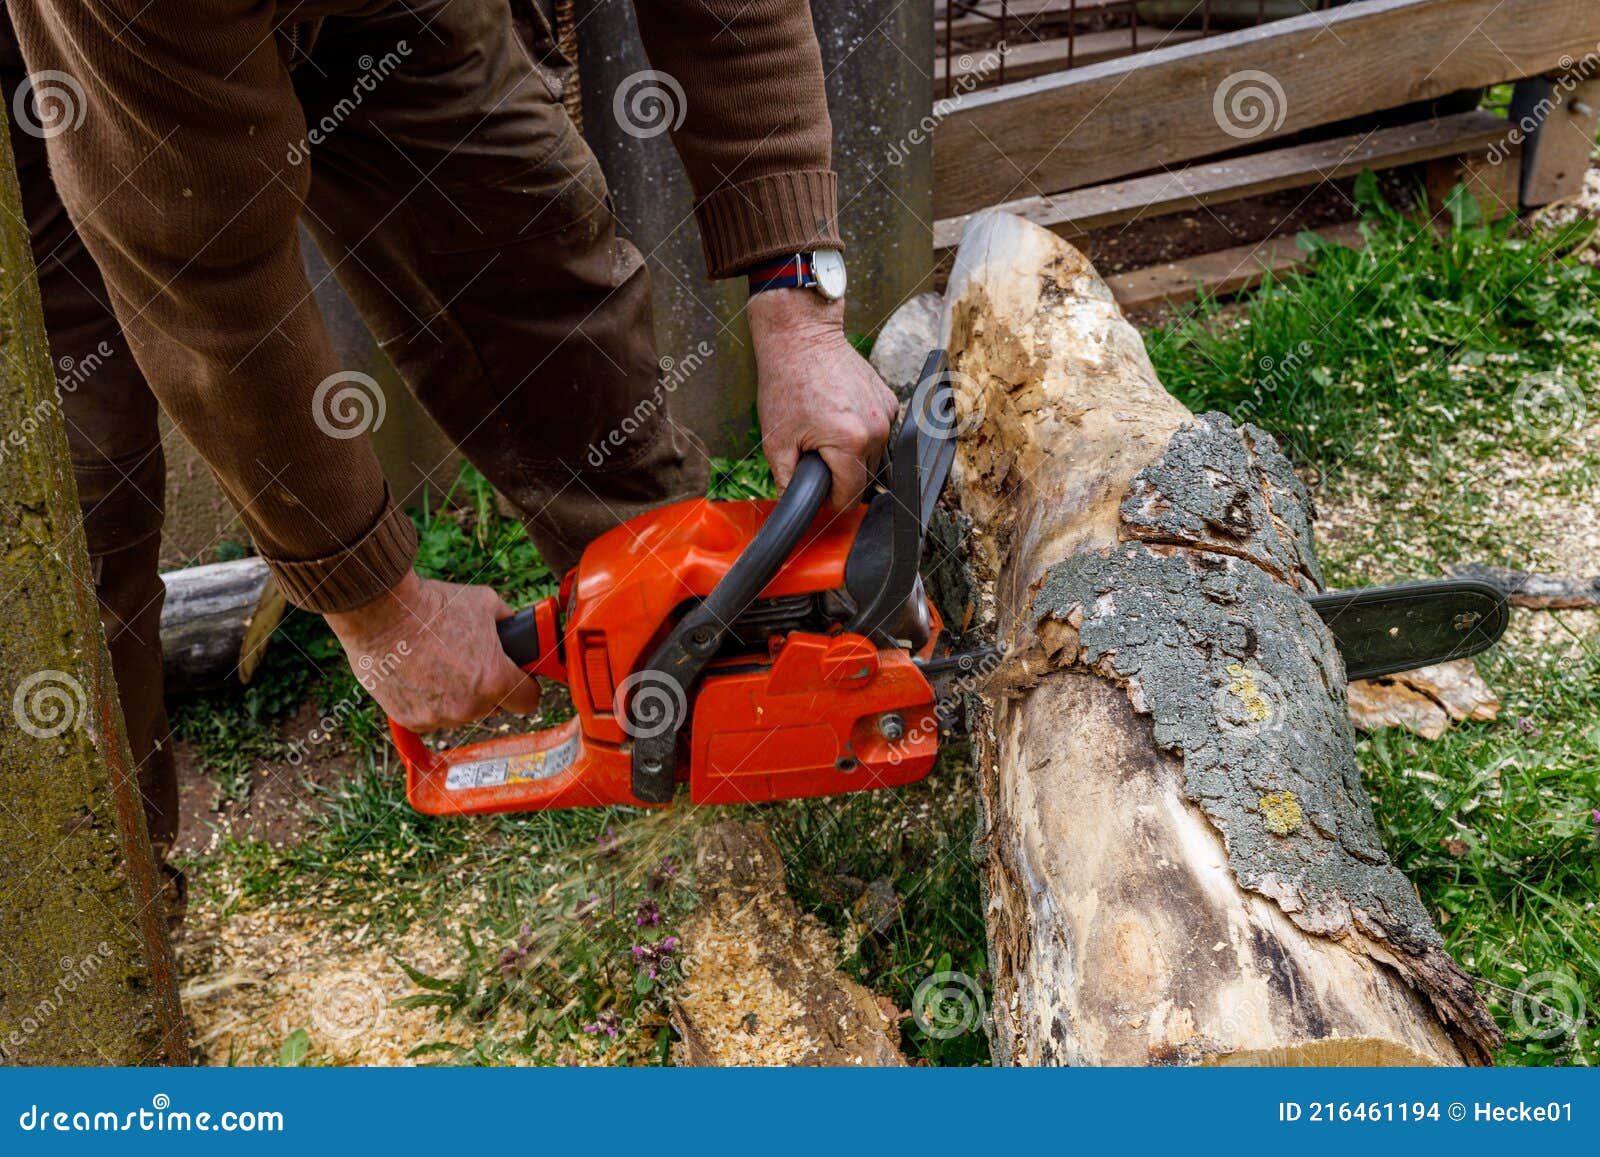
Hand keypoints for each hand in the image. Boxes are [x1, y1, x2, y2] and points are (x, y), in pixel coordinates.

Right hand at [325, 572, 540, 732]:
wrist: (381, 613)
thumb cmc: (433, 606)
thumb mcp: (485, 603)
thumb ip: (509, 621)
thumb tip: (519, 626)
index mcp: (495, 681)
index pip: (528, 701)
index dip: (526, 687)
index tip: (518, 678)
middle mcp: (470, 707)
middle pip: (493, 707)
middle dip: (488, 688)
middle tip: (471, 663)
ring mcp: (439, 717)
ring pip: (462, 714)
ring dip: (458, 697)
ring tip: (440, 664)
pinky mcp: (412, 721)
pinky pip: (433, 716)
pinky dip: (429, 701)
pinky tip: (420, 675)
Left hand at [748, 288, 898, 508]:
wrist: (802, 338)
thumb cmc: (787, 382)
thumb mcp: (776, 441)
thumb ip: (786, 481)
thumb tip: (793, 505)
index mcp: (849, 442)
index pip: (850, 496)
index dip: (830, 500)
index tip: (816, 490)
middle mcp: (876, 430)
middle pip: (865, 479)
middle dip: (840, 477)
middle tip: (814, 458)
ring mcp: (887, 414)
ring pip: (875, 458)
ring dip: (853, 458)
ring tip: (826, 436)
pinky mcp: (890, 401)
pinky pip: (879, 434)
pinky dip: (862, 436)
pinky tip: (840, 420)